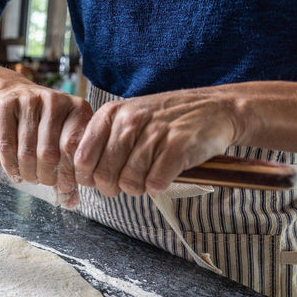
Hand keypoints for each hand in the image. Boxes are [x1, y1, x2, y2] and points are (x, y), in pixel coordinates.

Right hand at [0, 83, 92, 207]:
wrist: (16, 94)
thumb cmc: (46, 124)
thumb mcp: (65, 137)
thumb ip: (71, 168)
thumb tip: (71, 203)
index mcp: (78, 108)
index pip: (74, 148)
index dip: (69, 173)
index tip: (66, 187)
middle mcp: (55, 101)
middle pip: (49, 153)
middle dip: (46, 176)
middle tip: (45, 182)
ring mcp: (29, 101)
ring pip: (26, 151)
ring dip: (28, 173)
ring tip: (31, 178)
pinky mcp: (6, 106)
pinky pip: (6, 145)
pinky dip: (9, 166)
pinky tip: (15, 173)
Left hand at [73, 88, 242, 196]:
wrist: (214, 108)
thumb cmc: (164, 120)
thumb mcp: (127, 120)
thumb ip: (103, 143)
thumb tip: (83, 176)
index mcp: (111, 114)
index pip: (83, 158)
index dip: (88, 177)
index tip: (99, 180)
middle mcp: (130, 120)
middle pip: (104, 175)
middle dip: (112, 188)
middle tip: (125, 183)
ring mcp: (155, 132)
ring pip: (129, 182)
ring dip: (137, 188)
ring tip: (146, 178)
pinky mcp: (179, 145)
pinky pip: (155, 183)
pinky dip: (158, 186)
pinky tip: (163, 176)